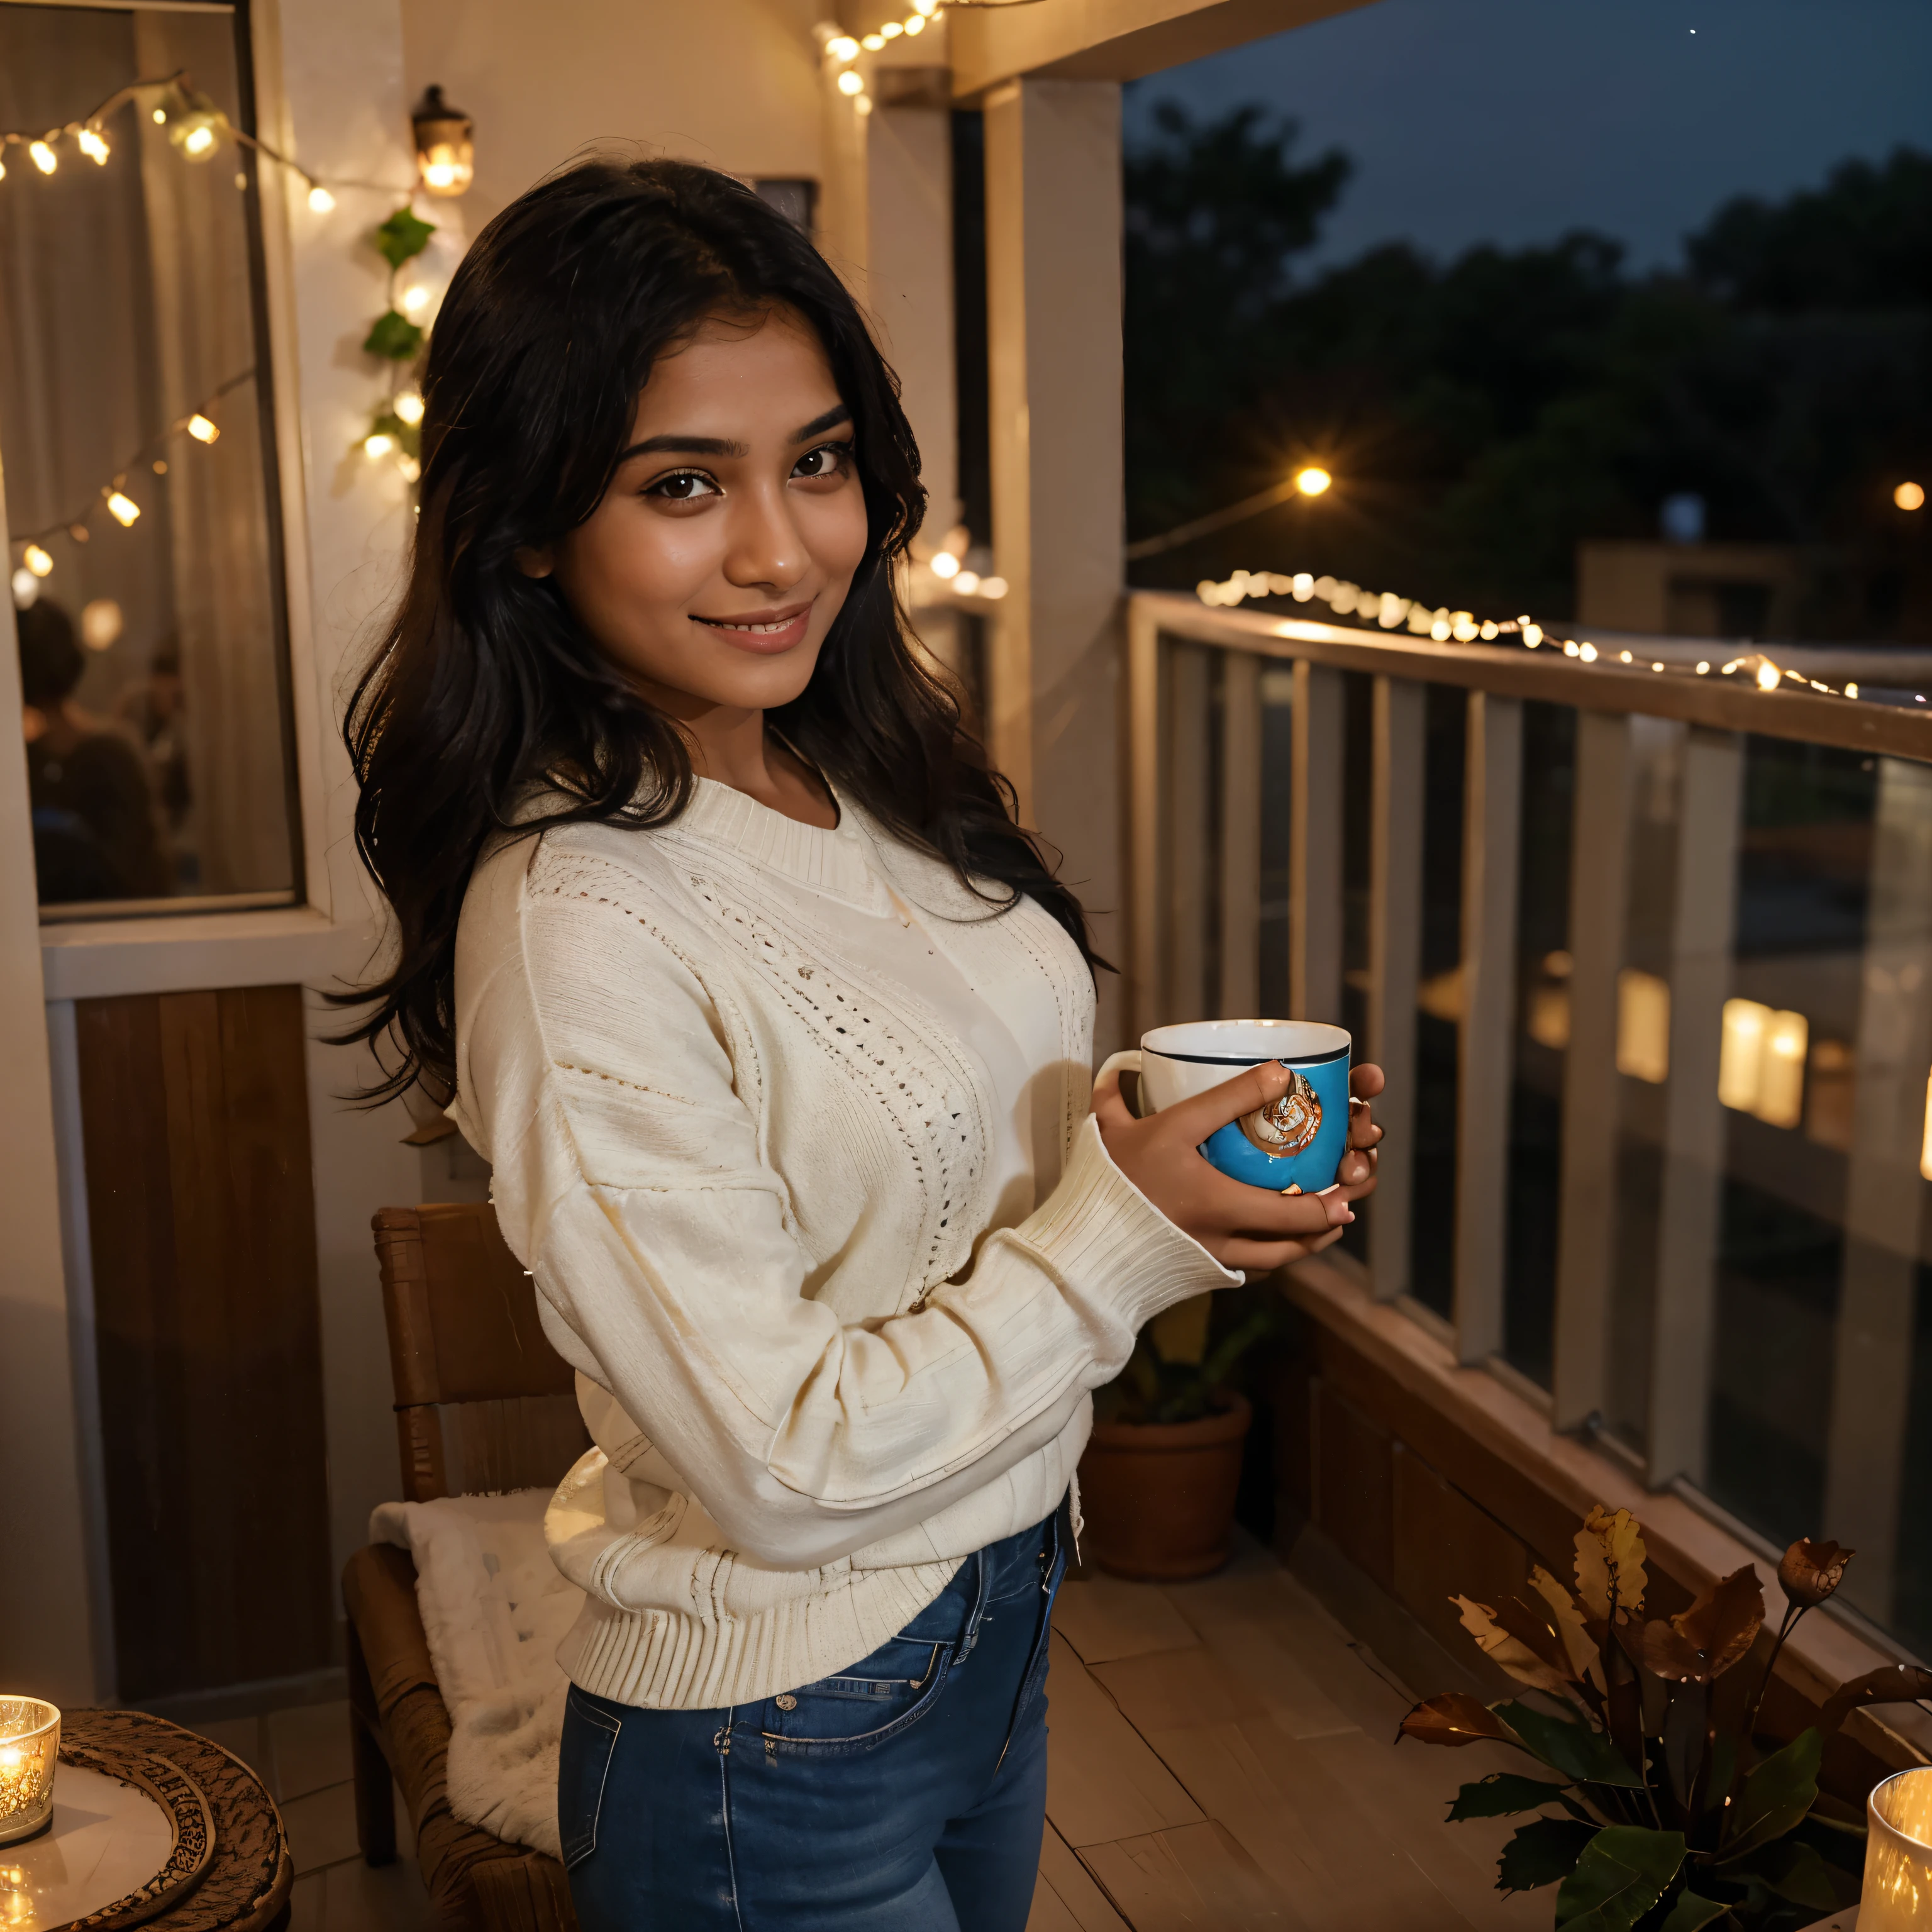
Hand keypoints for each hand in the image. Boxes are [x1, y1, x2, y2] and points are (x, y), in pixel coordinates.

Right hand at [1092, 1059, 1384, 1274]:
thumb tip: (1276, 1069)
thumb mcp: (1165, 1126)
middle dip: (1322, 1225)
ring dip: (1302, 1246)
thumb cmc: (1115, 1179)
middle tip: (1342, 1208)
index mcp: (1219, 1205)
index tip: (1347, 1194)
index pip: (1288, 1211)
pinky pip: (1244, 1270)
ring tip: (1321, 1228)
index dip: (1325, 1206)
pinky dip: (1267, 1257)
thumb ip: (1220, 1097)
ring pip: (1269, 1262)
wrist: (1078, 1242)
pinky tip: (1272, 1243)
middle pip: (1288, 1244)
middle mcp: (1221, 1240)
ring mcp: (1207, 1260)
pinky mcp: (1192, 1272)